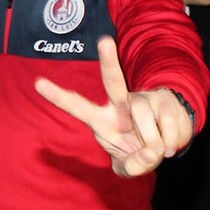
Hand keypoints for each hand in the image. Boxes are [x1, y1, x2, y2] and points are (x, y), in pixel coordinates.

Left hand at [34, 37, 193, 177]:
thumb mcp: (129, 168)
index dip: (58, 97)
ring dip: (154, 141)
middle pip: (113, 81)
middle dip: (109, 61)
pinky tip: (170, 146)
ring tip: (158, 150)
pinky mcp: (164, 101)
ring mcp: (143, 101)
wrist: (168, 146)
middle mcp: (119, 105)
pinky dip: (172, 142)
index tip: (38, 83)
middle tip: (104, 40)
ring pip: (144, 115)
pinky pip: (168, 124)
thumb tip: (149, 153)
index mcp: (102, 121)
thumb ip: (132, 167)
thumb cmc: (138, 154)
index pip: (77, 107)